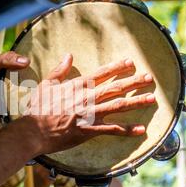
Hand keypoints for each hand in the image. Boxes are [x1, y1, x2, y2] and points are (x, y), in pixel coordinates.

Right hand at [22, 54, 155, 154]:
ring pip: (118, 106)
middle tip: (149, 78)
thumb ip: (60, 70)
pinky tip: (141, 129)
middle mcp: (87, 98)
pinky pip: (113, 130)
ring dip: (136, 102)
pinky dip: (128, 130)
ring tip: (151, 98)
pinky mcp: (90, 131)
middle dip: (134, 82)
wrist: (34, 130)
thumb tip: (69, 55)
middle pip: (115, 88)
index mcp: (77, 86)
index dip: (117, 67)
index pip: (101, 74)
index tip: (130, 62)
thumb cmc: (38, 108)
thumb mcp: (46, 85)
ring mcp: (90, 115)